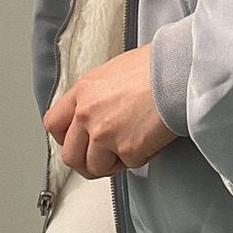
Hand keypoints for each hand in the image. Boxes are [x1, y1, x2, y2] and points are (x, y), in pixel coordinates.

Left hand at [42, 42, 179, 178]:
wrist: (178, 72)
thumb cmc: (157, 64)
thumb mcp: (116, 69)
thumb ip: (100, 93)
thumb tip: (103, 108)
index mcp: (83, 91)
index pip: (54, 124)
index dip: (65, 139)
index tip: (78, 143)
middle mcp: (87, 113)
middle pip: (70, 155)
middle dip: (87, 162)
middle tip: (105, 159)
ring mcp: (105, 133)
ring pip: (95, 167)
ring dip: (113, 163)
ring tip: (132, 148)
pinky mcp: (127, 149)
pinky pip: (129, 164)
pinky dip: (142, 156)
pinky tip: (152, 139)